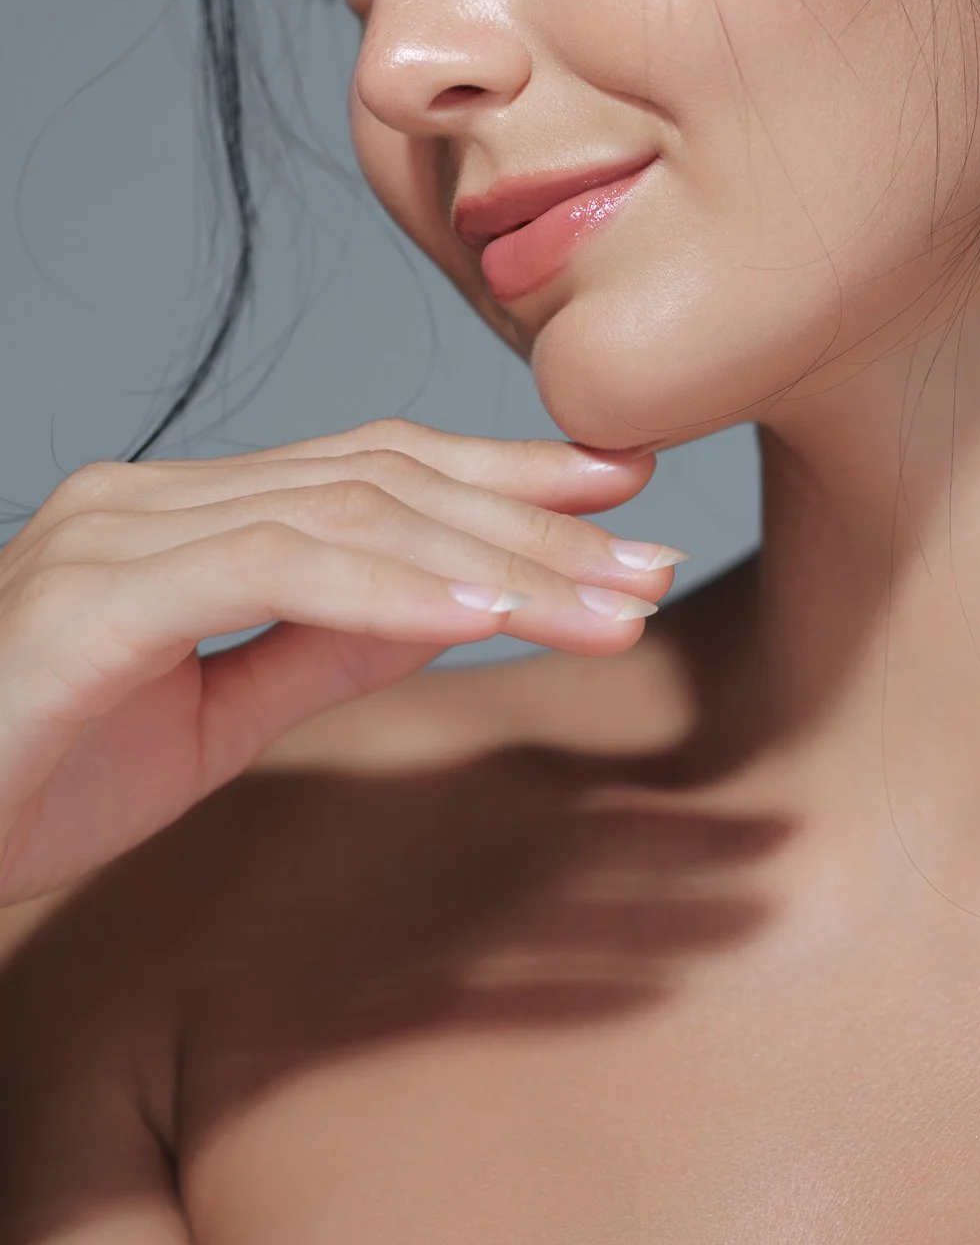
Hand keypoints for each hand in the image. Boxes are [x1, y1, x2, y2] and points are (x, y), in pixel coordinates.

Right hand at [0, 419, 681, 905]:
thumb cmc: (31, 776)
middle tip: (652, 550)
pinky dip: (391, 585)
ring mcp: (120, 531)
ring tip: (612, 598)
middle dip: (533, 514)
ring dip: (498, 556)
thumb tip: (460, 596)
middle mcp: (155, 496)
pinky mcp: (93, 596)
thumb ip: (329, 643)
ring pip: (352, 511)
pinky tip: (489, 606)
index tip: (621, 496)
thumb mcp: (216, 716)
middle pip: (385, 476)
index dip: (505, 474)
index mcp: (187, 513)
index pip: (376, 468)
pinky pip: (272, 569)